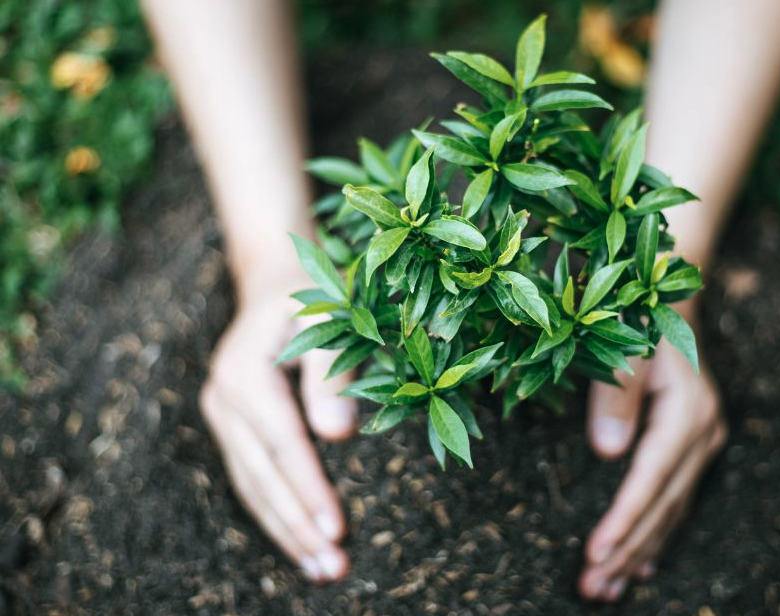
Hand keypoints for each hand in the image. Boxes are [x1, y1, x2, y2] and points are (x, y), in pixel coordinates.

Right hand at [199, 265, 356, 581]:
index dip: (309, 489)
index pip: (281, 443)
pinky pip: (250, 478)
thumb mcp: (329, 318)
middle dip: (297, 525)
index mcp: (245, 371)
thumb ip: (332, 373)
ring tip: (321, 570)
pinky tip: (299, 542)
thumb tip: (338, 436)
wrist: (274, 282)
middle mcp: (224, 398)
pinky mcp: (231, 427)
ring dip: (285, 531)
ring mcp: (222, 415)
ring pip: (251, 485)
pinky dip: (274, 513)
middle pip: (261, 475)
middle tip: (333, 567)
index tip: (337, 529)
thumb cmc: (312, 296)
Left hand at [578, 312, 726, 601]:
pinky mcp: (696, 447)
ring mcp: (704, 443)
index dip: (623, 520)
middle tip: (592, 588)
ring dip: (639, 552)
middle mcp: (703, 435)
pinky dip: (657, 535)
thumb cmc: (639, 321)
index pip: (651, 481)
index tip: (595, 555)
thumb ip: (616, 398)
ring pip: (670, 510)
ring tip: (608, 589)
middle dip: (626, 550)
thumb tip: (607, 453)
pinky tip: (643, 567)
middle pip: (662, 505)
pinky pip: (676, 501)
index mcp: (687, 414)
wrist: (670, 305)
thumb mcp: (624, 350)